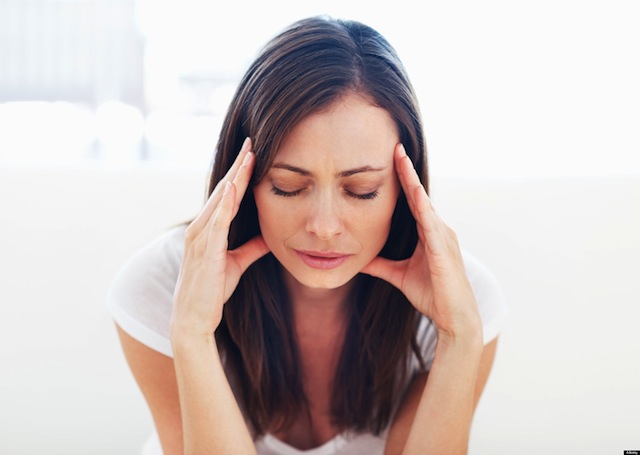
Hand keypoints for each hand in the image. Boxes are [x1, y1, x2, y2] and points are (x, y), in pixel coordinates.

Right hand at [170, 138, 269, 339]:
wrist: (194, 319)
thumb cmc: (213, 291)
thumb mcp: (238, 263)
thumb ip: (252, 246)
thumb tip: (271, 235)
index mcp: (208, 229)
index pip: (227, 193)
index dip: (240, 172)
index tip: (253, 152)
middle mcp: (200, 227)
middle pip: (223, 189)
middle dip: (238, 165)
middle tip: (253, 141)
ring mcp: (200, 237)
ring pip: (221, 200)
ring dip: (235, 176)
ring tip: (249, 155)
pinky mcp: (205, 250)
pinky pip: (216, 222)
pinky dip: (225, 203)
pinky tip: (234, 186)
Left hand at [361, 144, 480, 339]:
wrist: (453, 317)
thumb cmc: (432, 295)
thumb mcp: (398, 275)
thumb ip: (380, 265)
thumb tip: (358, 258)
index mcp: (427, 233)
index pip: (412, 201)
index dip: (402, 180)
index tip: (392, 158)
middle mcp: (437, 229)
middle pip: (419, 195)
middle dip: (407, 171)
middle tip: (395, 147)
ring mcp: (443, 237)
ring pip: (425, 203)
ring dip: (413, 181)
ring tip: (401, 159)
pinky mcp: (443, 249)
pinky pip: (431, 223)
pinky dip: (423, 206)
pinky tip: (414, 191)